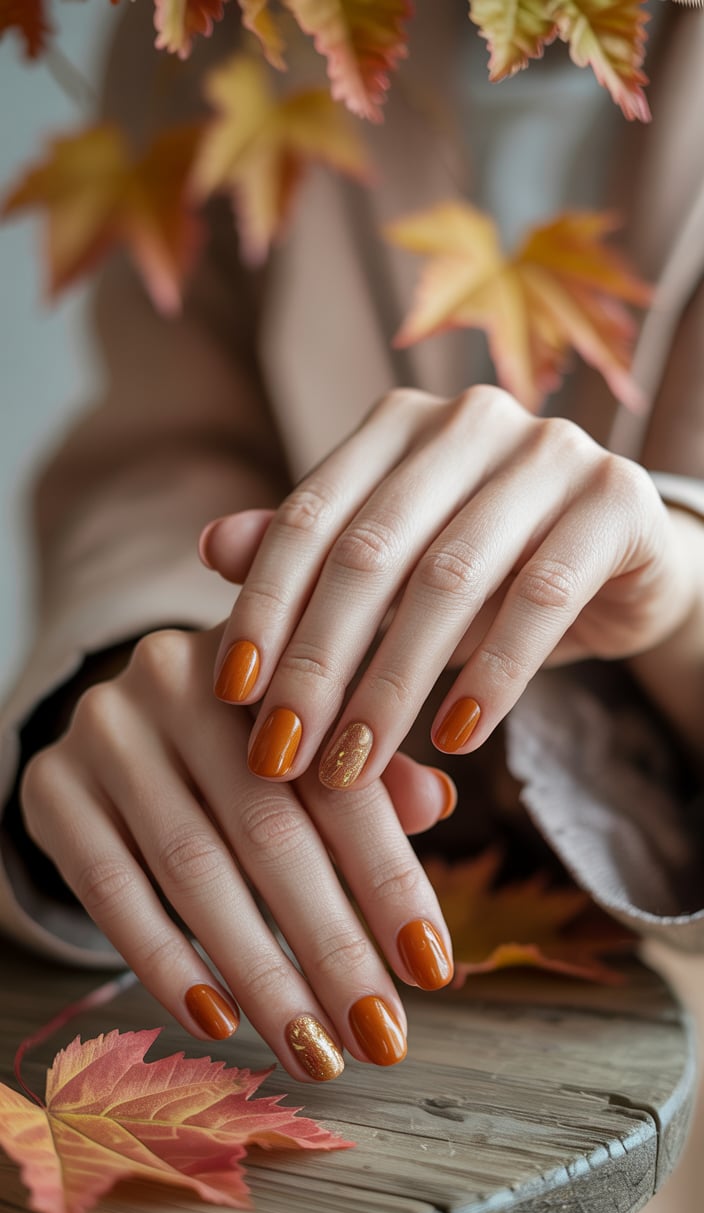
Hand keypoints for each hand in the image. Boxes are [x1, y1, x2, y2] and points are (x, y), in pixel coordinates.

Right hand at [19, 626, 455, 1080]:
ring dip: (261, 975)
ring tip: (312, 1050)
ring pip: (194, 871)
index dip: (389, 877)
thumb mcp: (310, 735)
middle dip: (333, 947)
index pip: (341, 779)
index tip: (431, 968)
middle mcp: (181, 681)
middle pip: (270, 833)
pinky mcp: (52, 786)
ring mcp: (108, 732)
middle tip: (378, 1036)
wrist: (115, 718)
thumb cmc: (241, 740)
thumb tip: (435, 804)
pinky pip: (110, 888)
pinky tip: (217, 1019)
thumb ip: (370, 771)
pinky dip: (166, 961)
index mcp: (271, 664)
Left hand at [202, 386, 695, 788]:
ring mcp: (551, 451)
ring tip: (354, 765)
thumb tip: (212, 548)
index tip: (232, 695)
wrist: (621, 569)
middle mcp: (471, 419)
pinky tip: (453, 740)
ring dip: (391, 685)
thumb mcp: (393, 574)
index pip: (310, 516)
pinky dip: (490, 676)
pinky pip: (540, 598)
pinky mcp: (617, 501)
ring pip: (448, 578)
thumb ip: (312, 559)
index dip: (265, 606)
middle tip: (282, 753)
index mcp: (399, 422)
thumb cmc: (488, 573)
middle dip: (317, 662)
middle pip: (370, 550)